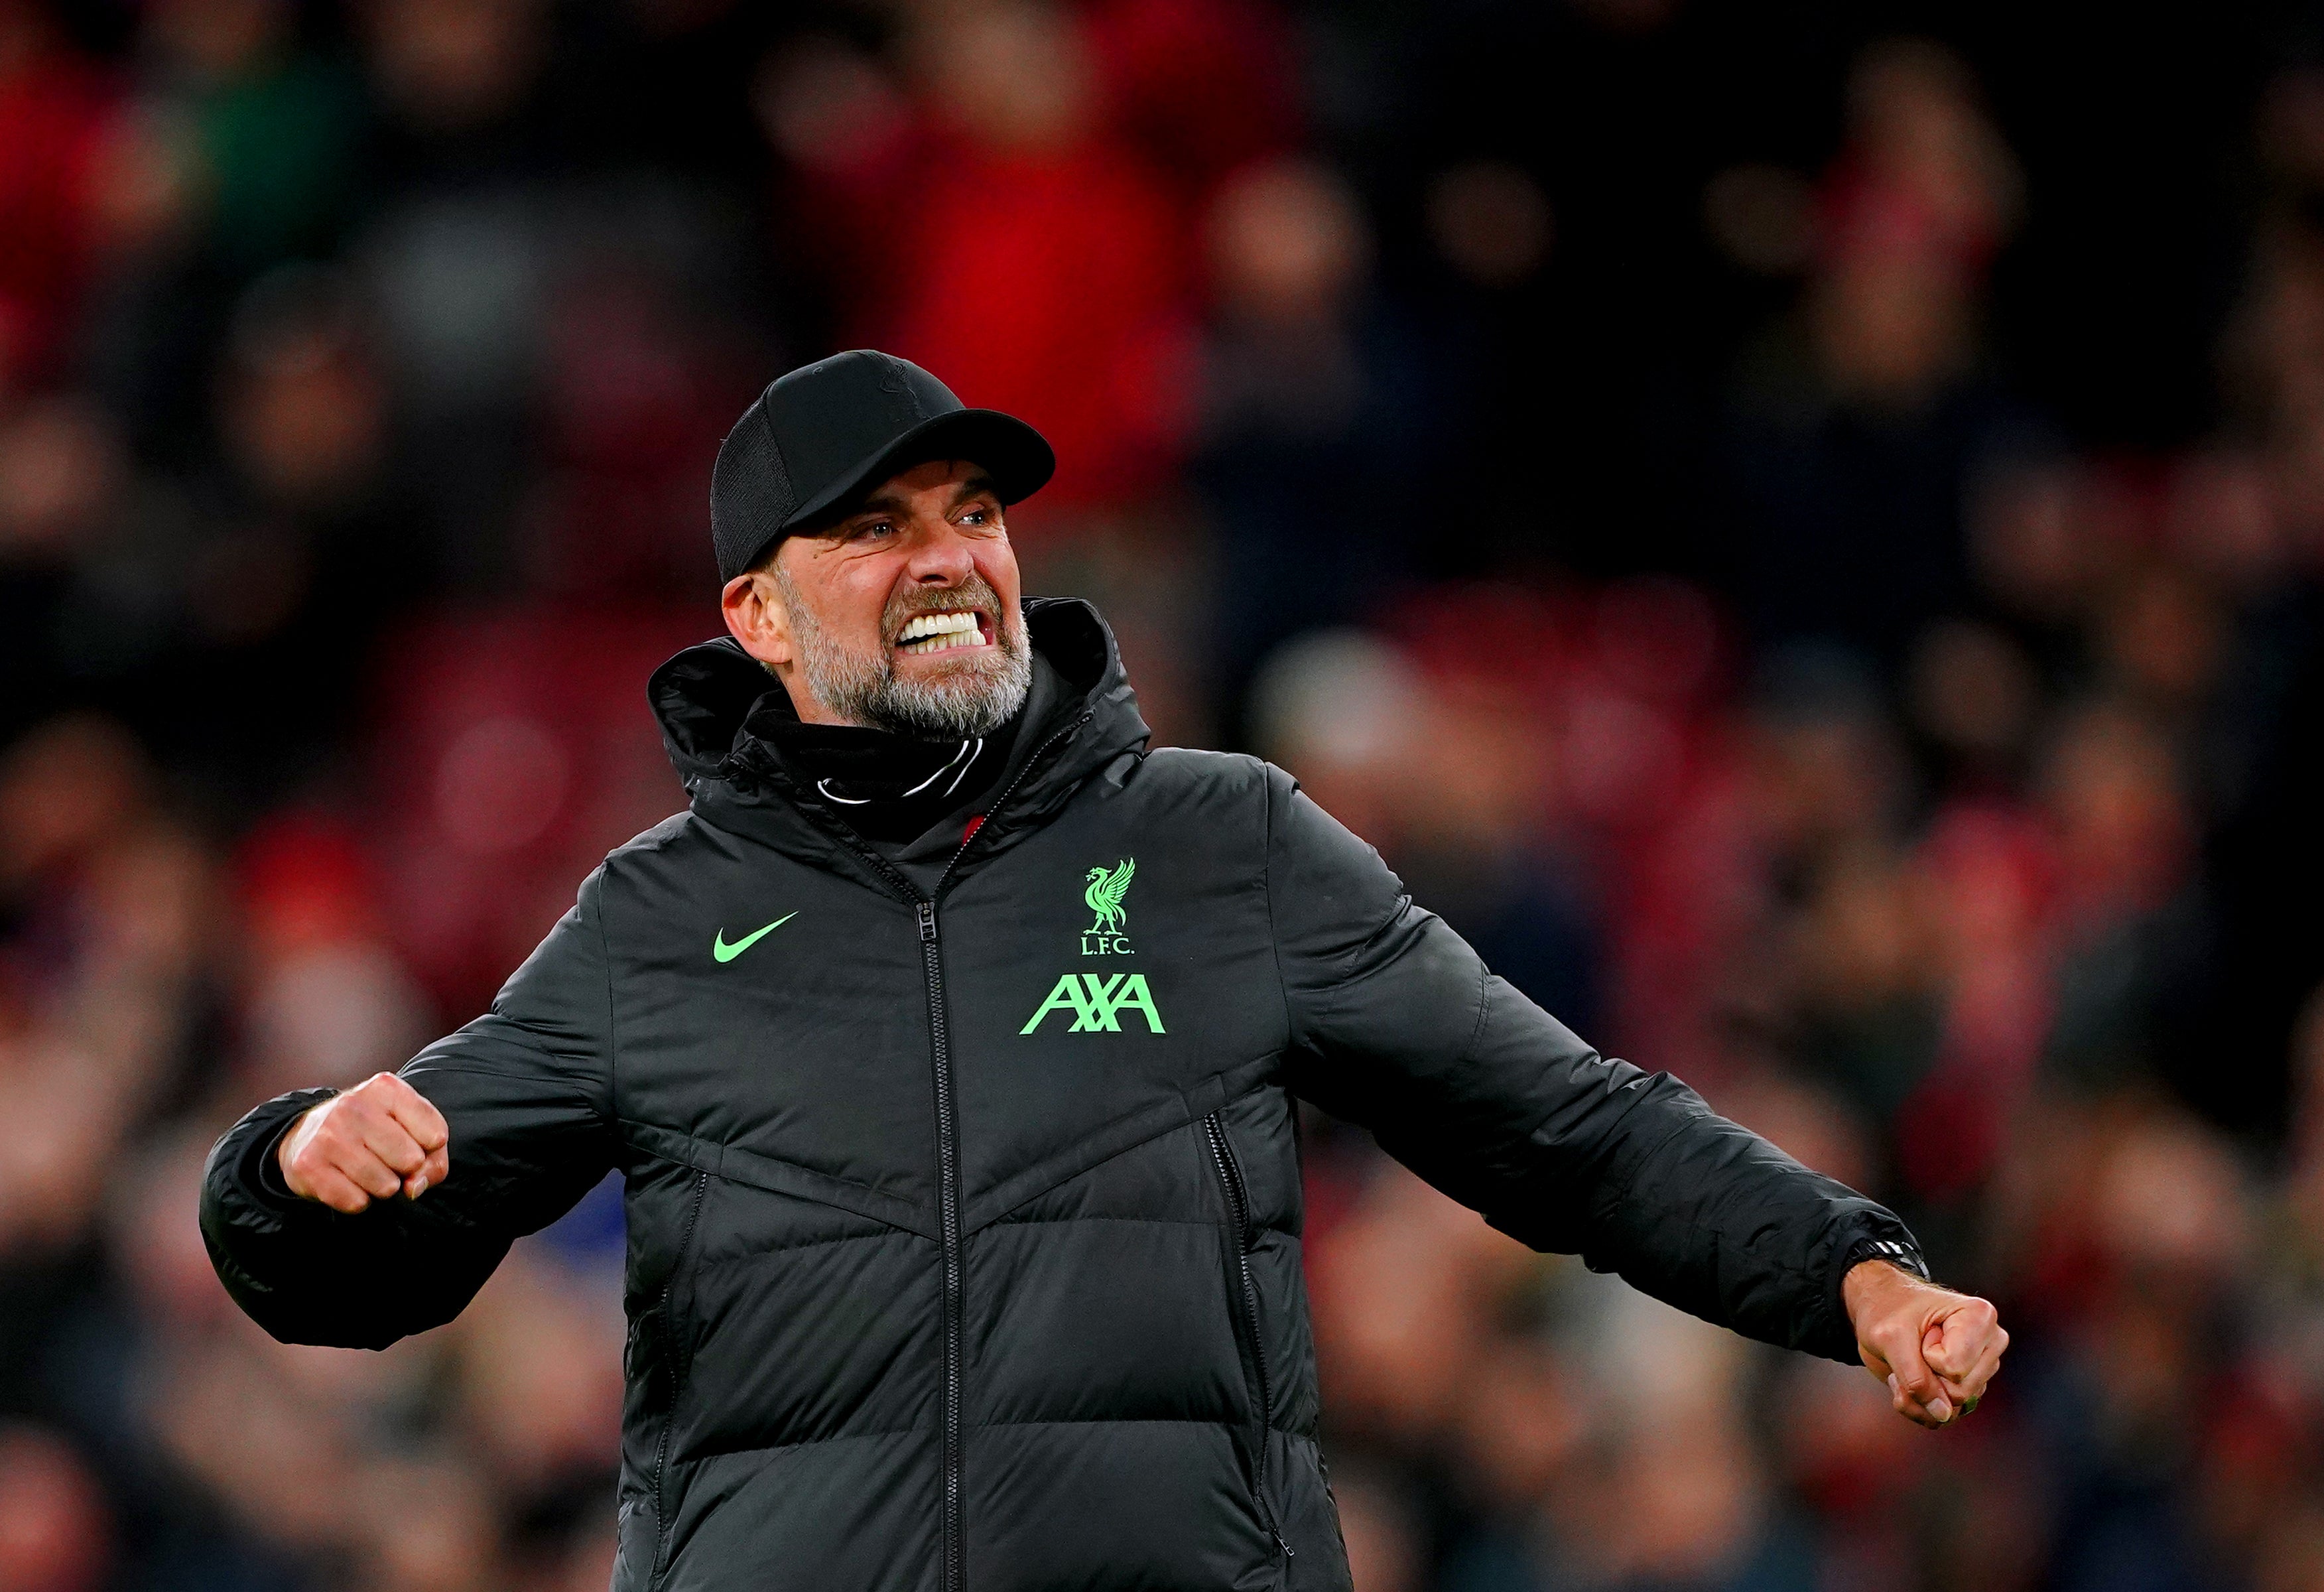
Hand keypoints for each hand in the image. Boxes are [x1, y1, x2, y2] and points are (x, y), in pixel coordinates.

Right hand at [278, 1072, 449, 1213]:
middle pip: (411, 1161)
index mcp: (386, 1088)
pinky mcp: (308, 1164)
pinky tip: (347, 1181)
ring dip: (382, 1187)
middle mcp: (354, 1105)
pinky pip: (356, 1201)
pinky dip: (358, 1200)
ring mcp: (328, 1134)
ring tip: (368, 1171)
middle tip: (387, 1159)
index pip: (436, 1135)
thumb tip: (414, 1188)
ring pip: (385, 1186)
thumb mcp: (411, 1130)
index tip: (413, 1142)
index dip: (430, 1150)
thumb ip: (433, 1159)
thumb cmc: (373, 1133)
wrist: (306, 1137)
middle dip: (406, 1170)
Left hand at [1844, 1259, 2007, 1429]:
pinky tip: (1907, 1379)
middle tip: (1911, 1346)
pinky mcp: (1968, 1388)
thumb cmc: (1885, 1311)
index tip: (1919, 1330)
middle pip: (1959, 1392)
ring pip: (1952, 1407)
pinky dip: (1917, 1405)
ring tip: (1906, 1361)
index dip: (1925, 1355)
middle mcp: (1991, 1344)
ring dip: (1915, 1393)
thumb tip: (1944, 1415)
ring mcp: (1982, 1369)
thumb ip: (1916, 1379)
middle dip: (1922, 1376)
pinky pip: (1945, 1416)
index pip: (1954, 1367)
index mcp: (1980, 1317)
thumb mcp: (1890, 1338)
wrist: (1879, 1309)